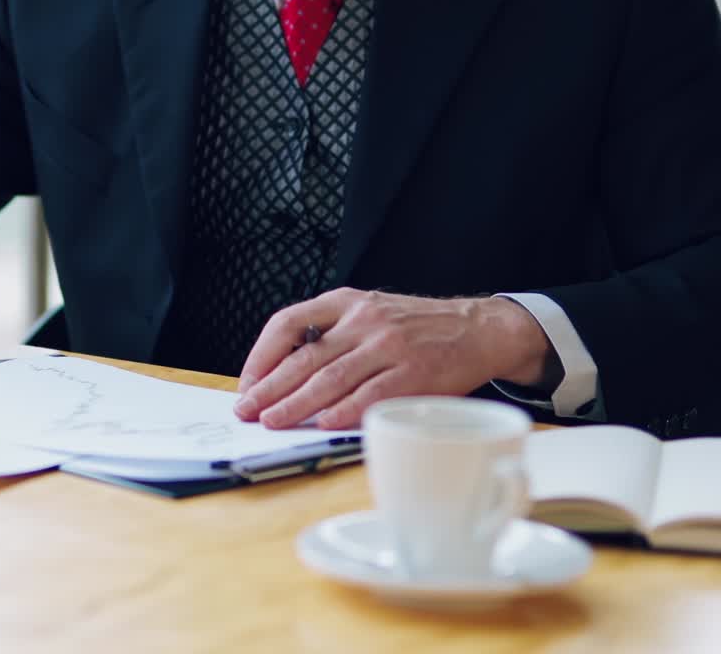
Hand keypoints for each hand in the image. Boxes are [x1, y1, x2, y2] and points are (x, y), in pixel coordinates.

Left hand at [233, 288, 552, 429]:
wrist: (477, 329)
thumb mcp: (369, 311)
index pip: (288, 322)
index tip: (247, 381)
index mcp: (346, 302)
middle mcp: (363, 320)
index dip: (262, 353)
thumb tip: (285, 373)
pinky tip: (324, 421)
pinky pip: (371, 394)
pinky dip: (344, 410)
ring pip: (331, 377)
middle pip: (305, 356)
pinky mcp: (413, 373)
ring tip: (274, 420)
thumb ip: (333, 334)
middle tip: (247, 408)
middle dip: (270, 386)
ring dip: (297, 403)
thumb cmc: (415, 327)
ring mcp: (388, 346)